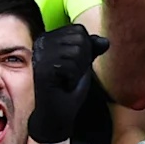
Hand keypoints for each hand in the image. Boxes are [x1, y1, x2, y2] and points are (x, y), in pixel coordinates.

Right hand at [28, 22, 110, 143]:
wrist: (56, 113)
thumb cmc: (68, 89)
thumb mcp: (83, 65)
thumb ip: (91, 49)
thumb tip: (104, 40)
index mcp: (49, 37)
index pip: (79, 30)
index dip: (85, 49)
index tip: (73, 65)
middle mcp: (41, 42)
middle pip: (79, 38)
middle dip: (82, 60)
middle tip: (70, 74)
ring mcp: (39, 55)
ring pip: (76, 51)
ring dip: (78, 70)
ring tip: (66, 80)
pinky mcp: (42, 68)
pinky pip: (71, 65)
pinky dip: (73, 79)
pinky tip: (62, 85)